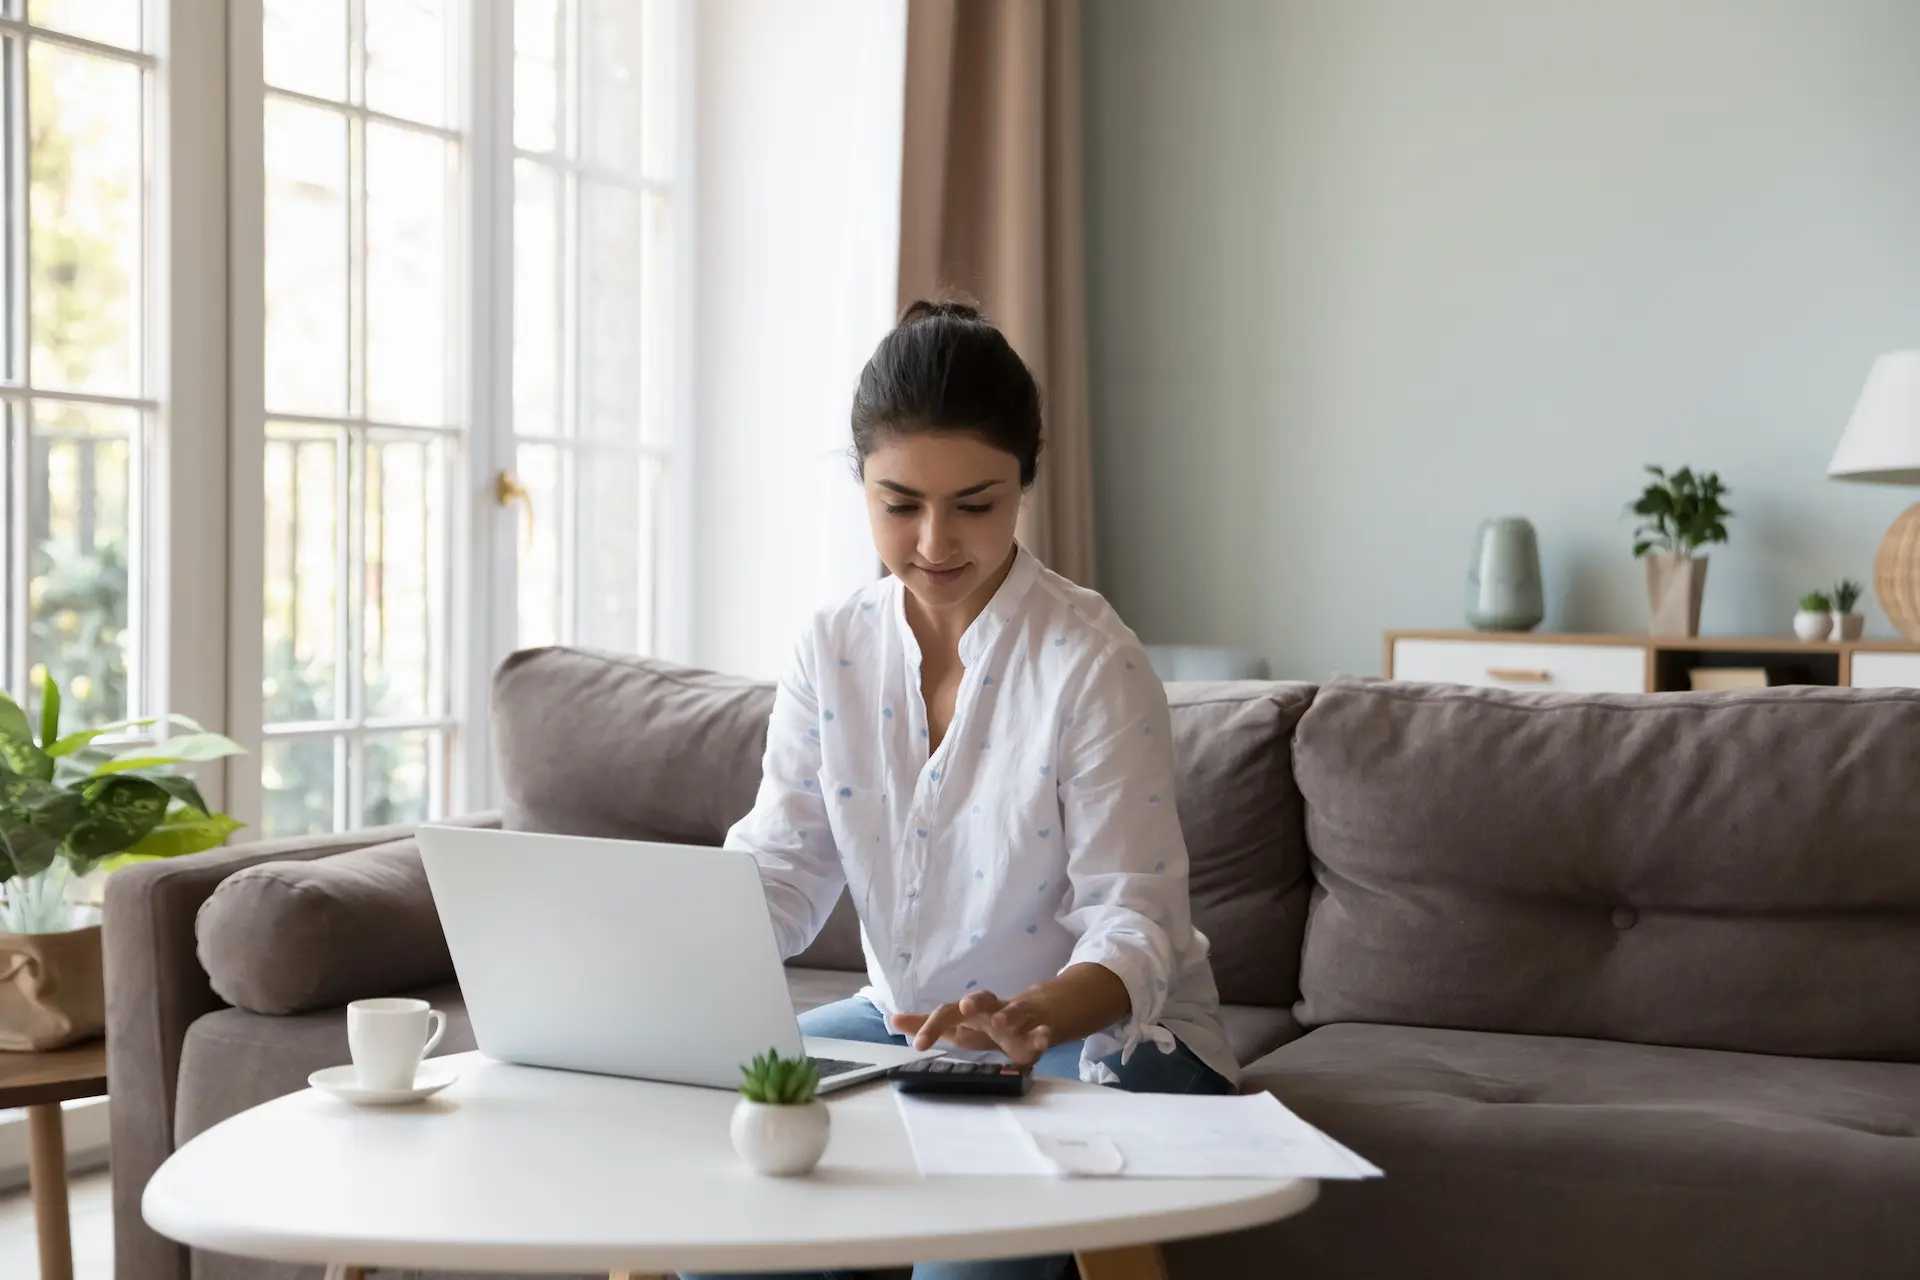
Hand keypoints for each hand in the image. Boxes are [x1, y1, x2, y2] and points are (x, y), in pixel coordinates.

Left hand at [890, 989, 1054, 1064]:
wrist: (1037, 1012)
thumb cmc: (990, 1022)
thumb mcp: (960, 1026)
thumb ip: (929, 1025)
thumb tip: (893, 1021)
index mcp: (971, 1013)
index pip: (947, 1013)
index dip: (931, 1026)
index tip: (917, 1044)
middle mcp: (993, 1009)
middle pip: (981, 1001)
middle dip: (973, 1003)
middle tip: (964, 1008)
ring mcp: (1019, 1016)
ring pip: (1015, 1010)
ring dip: (1008, 1014)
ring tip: (1001, 1022)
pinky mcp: (1039, 1028)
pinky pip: (1042, 1030)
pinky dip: (1042, 1033)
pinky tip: (1043, 1037)